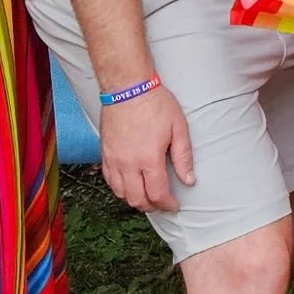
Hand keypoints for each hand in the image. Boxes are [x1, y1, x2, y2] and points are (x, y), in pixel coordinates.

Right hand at [100, 82, 192, 211]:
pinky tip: (128, 185)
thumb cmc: (155, 104)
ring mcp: (114, 160)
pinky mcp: (104, 153)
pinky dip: (119, 189)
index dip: (167, 204)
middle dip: (151, 206)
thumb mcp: (178, 127)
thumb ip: (183, 157)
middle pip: (137, 199)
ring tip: (146, 196)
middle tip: (161, 203)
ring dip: (134, 200)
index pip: (157, 194)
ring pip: (121, 193)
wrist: (127, 87)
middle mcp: (129, 164)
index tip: (174, 205)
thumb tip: (188, 180)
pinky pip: (109, 180)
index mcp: (149, 159)